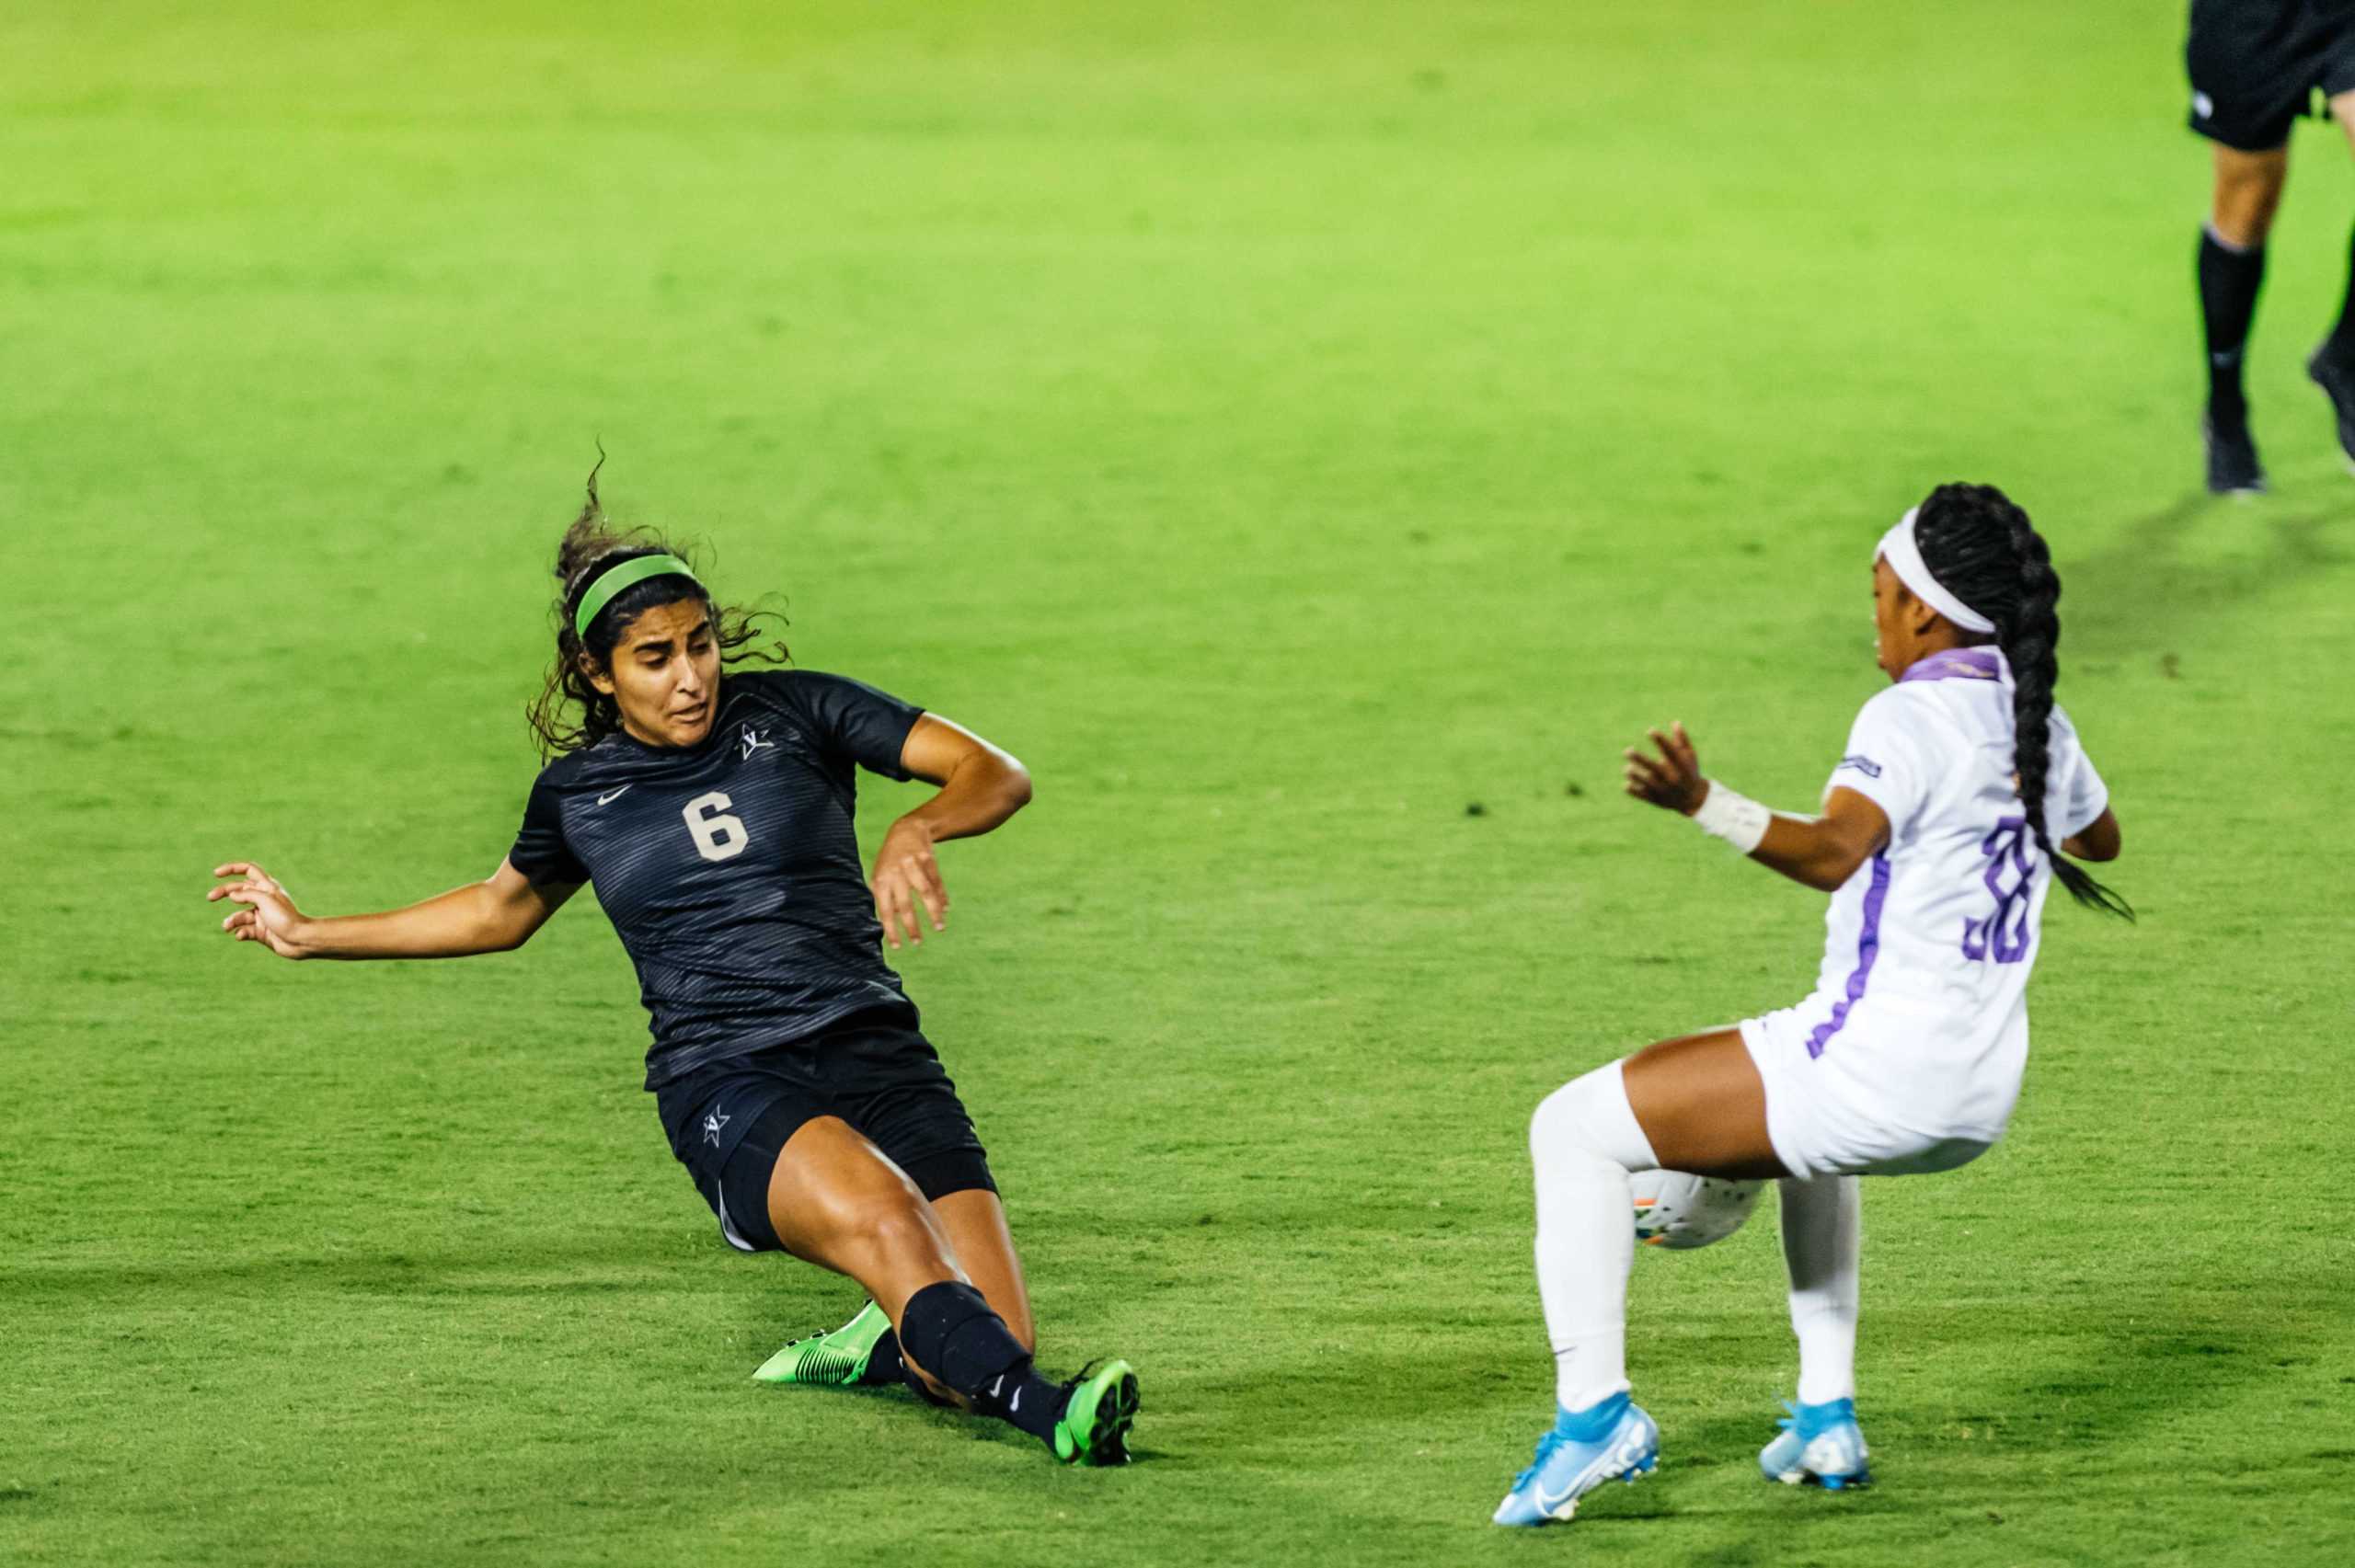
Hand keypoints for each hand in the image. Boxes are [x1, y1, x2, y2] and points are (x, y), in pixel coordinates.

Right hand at [208, 861, 313, 958]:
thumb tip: (232, 895)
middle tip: (210, 897)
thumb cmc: (285, 917)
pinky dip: (240, 932)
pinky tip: (241, 935)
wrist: (300, 940)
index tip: (216, 873)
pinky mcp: (260, 931)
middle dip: (223, 892)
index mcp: (267, 887)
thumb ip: (247, 894)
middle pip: (238, 891)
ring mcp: (261, 915)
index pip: (249, 870)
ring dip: (231, 920)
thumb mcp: (265, 900)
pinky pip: (244, 930)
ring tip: (227, 926)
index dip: (233, 869)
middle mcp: (263, 899)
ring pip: (239, 914)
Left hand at [870, 818, 947, 949]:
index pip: (884, 910)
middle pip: (905, 904)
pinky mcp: (928, 859)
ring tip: (939, 927)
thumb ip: (885, 897)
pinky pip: (936, 882)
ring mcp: (912, 864)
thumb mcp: (881, 875)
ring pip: (925, 893)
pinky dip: (941, 897)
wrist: (907, 829)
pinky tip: (945, 908)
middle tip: (917, 943)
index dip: (891, 929)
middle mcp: (895, 872)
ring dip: (933, 913)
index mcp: (880, 880)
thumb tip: (892, 921)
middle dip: (912, 926)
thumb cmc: (891, 859)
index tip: (898, 947)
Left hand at [1623, 722, 1709, 815]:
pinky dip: (1634, 791)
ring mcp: (1665, 790)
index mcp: (1682, 766)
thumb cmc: (1690, 772)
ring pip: (1647, 783)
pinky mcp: (1658, 799)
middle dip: (1640, 759)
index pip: (1671, 752)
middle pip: (1655, 768)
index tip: (1650, 730)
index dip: (1661, 740)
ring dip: (1635, 776)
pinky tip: (1626, 785)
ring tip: (1627, 769)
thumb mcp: (1690, 756)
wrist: (1693, 799)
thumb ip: (1683, 740)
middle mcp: (1673, 778)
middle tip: (1627, 751)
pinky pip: (1644, 796)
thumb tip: (1675, 722)